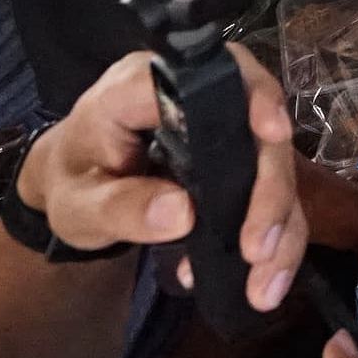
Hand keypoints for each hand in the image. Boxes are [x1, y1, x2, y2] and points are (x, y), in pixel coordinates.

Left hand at [20, 44, 305, 315]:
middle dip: (270, 188)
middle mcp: (197, 97)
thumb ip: (120, 205)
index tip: (273, 133)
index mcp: (146, 86)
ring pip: (277, 164)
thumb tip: (182, 213)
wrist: (79, 183)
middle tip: (257, 248)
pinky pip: (273, 194)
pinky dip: (278, 240)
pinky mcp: (240, 161)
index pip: (210, 73)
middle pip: (258, 126)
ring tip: (262, 283)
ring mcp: (225, 128)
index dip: (253, 94)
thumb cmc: (75, 179)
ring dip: (282, 224)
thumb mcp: (78, 203)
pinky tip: (261, 281)